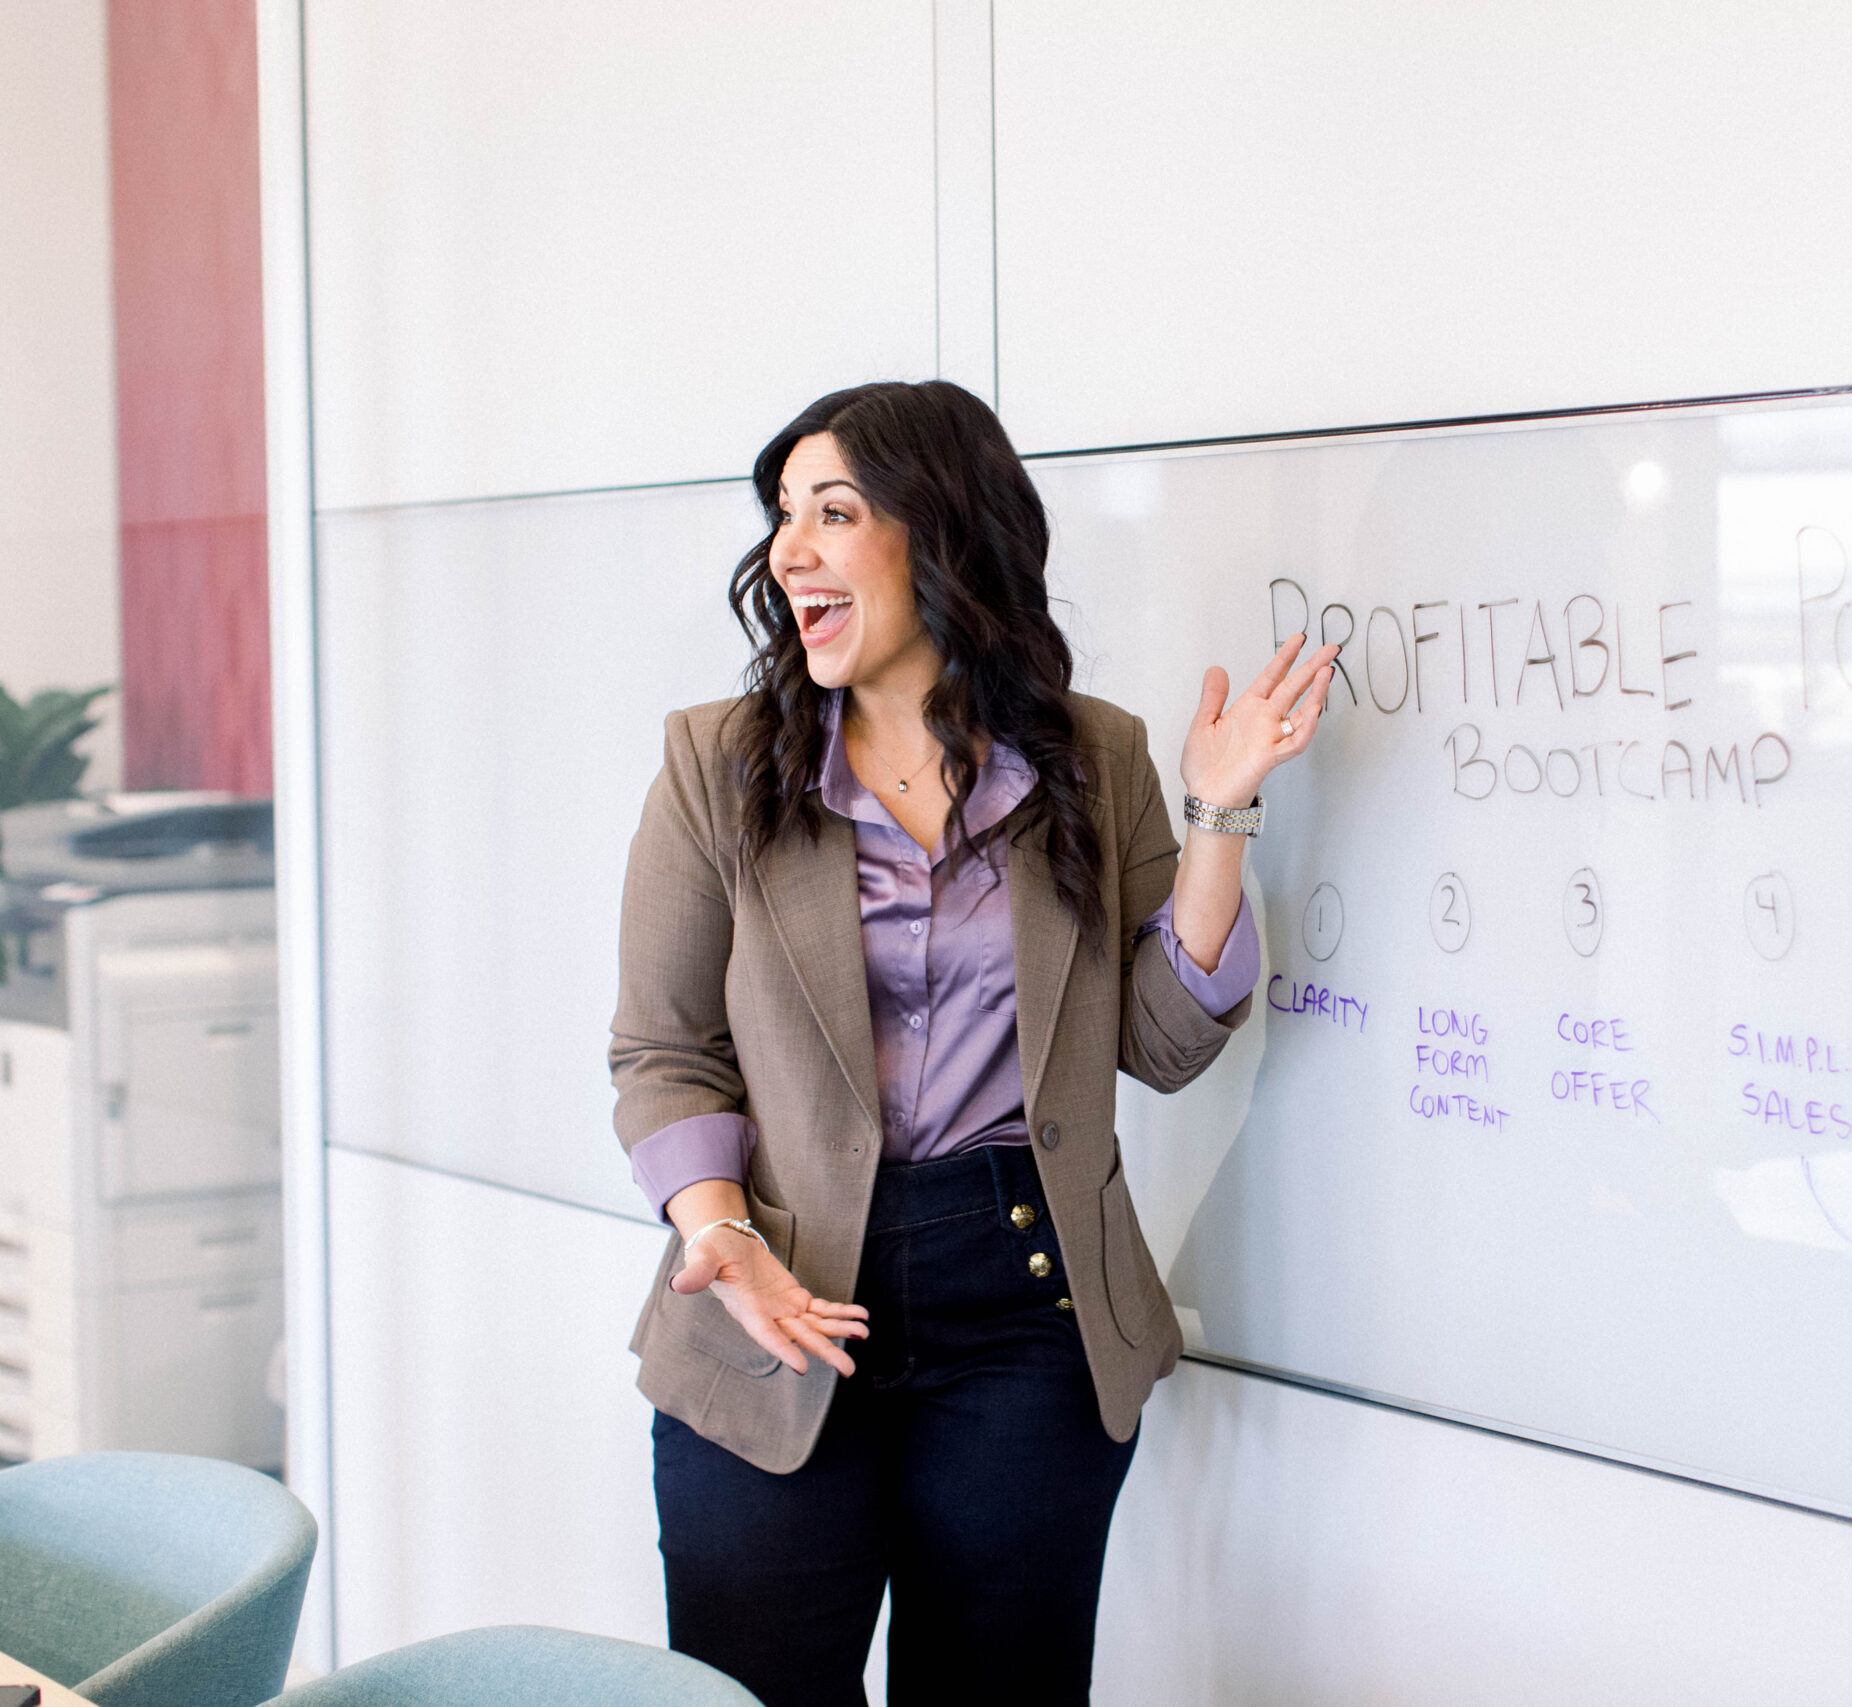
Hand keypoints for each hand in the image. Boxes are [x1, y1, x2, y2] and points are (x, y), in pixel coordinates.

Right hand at [671, 1227, 868, 1377]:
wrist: (727, 1243)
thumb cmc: (713, 1251)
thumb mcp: (705, 1257)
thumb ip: (697, 1272)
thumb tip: (678, 1284)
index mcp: (747, 1311)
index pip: (766, 1335)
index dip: (783, 1350)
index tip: (802, 1367)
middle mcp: (769, 1316)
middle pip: (800, 1338)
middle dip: (825, 1351)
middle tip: (849, 1370)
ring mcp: (784, 1309)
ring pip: (816, 1325)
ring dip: (840, 1330)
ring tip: (865, 1334)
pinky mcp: (795, 1298)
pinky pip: (821, 1308)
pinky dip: (840, 1312)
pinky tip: (861, 1316)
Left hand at [1181, 633, 1339, 807]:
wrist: (1205, 796)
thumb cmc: (1204, 767)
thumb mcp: (1203, 724)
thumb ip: (1212, 697)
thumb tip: (1216, 669)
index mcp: (1248, 709)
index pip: (1271, 677)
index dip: (1285, 658)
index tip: (1299, 639)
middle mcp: (1263, 720)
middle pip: (1293, 688)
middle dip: (1311, 667)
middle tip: (1329, 648)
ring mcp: (1270, 737)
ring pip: (1301, 711)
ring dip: (1315, 693)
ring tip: (1326, 672)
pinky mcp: (1270, 757)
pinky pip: (1295, 741)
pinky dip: (1306, 727)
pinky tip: (1315, 710)